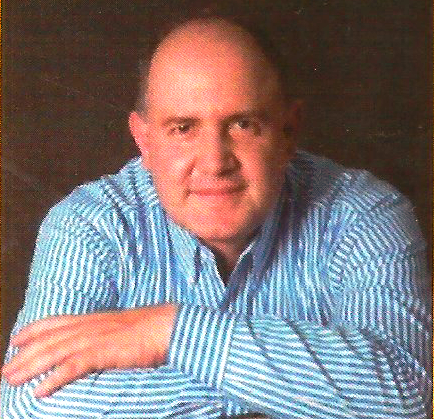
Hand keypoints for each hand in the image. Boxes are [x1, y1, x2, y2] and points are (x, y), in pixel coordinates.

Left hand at [2, 304, 177, 396]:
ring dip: (30, 366)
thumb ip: (104, 332)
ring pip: (54, 352)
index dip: (34, 330)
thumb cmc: (149, 327)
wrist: (167, 326)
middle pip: (49, 339)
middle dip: (24, 355)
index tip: (17, 339)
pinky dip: (54, 378)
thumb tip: (96, 343)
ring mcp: (95, 338)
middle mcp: (89, 326)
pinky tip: (40, 391)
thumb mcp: (121, 325)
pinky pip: (72, 367)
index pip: (56, 321)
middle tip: (6, 369)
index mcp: (93, 319)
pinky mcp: (103, 352)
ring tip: (12, 379)